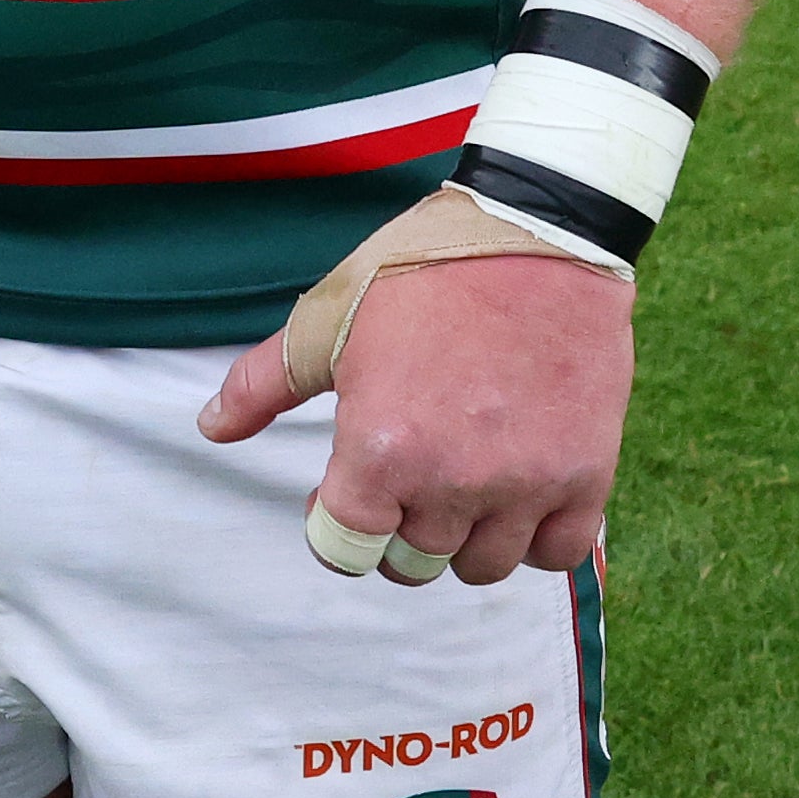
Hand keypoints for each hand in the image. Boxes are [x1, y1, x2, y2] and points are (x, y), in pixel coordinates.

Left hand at [196, 250, 630, 586]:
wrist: (537, 230)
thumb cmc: (423, 266)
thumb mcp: (328, 317)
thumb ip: (262, 384)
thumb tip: (210, 430)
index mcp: (381, 449)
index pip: (343, 551)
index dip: (333, 526)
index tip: (345, 494)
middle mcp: (453, 481)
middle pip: (412, 564)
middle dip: (397, 532)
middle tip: (406, 477)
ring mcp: (526, 484)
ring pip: (482, 568)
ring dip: (463, 539)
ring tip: (460, 482)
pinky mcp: (588, 476)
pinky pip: (556, 555)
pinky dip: (533, 538)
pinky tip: (517, 493)